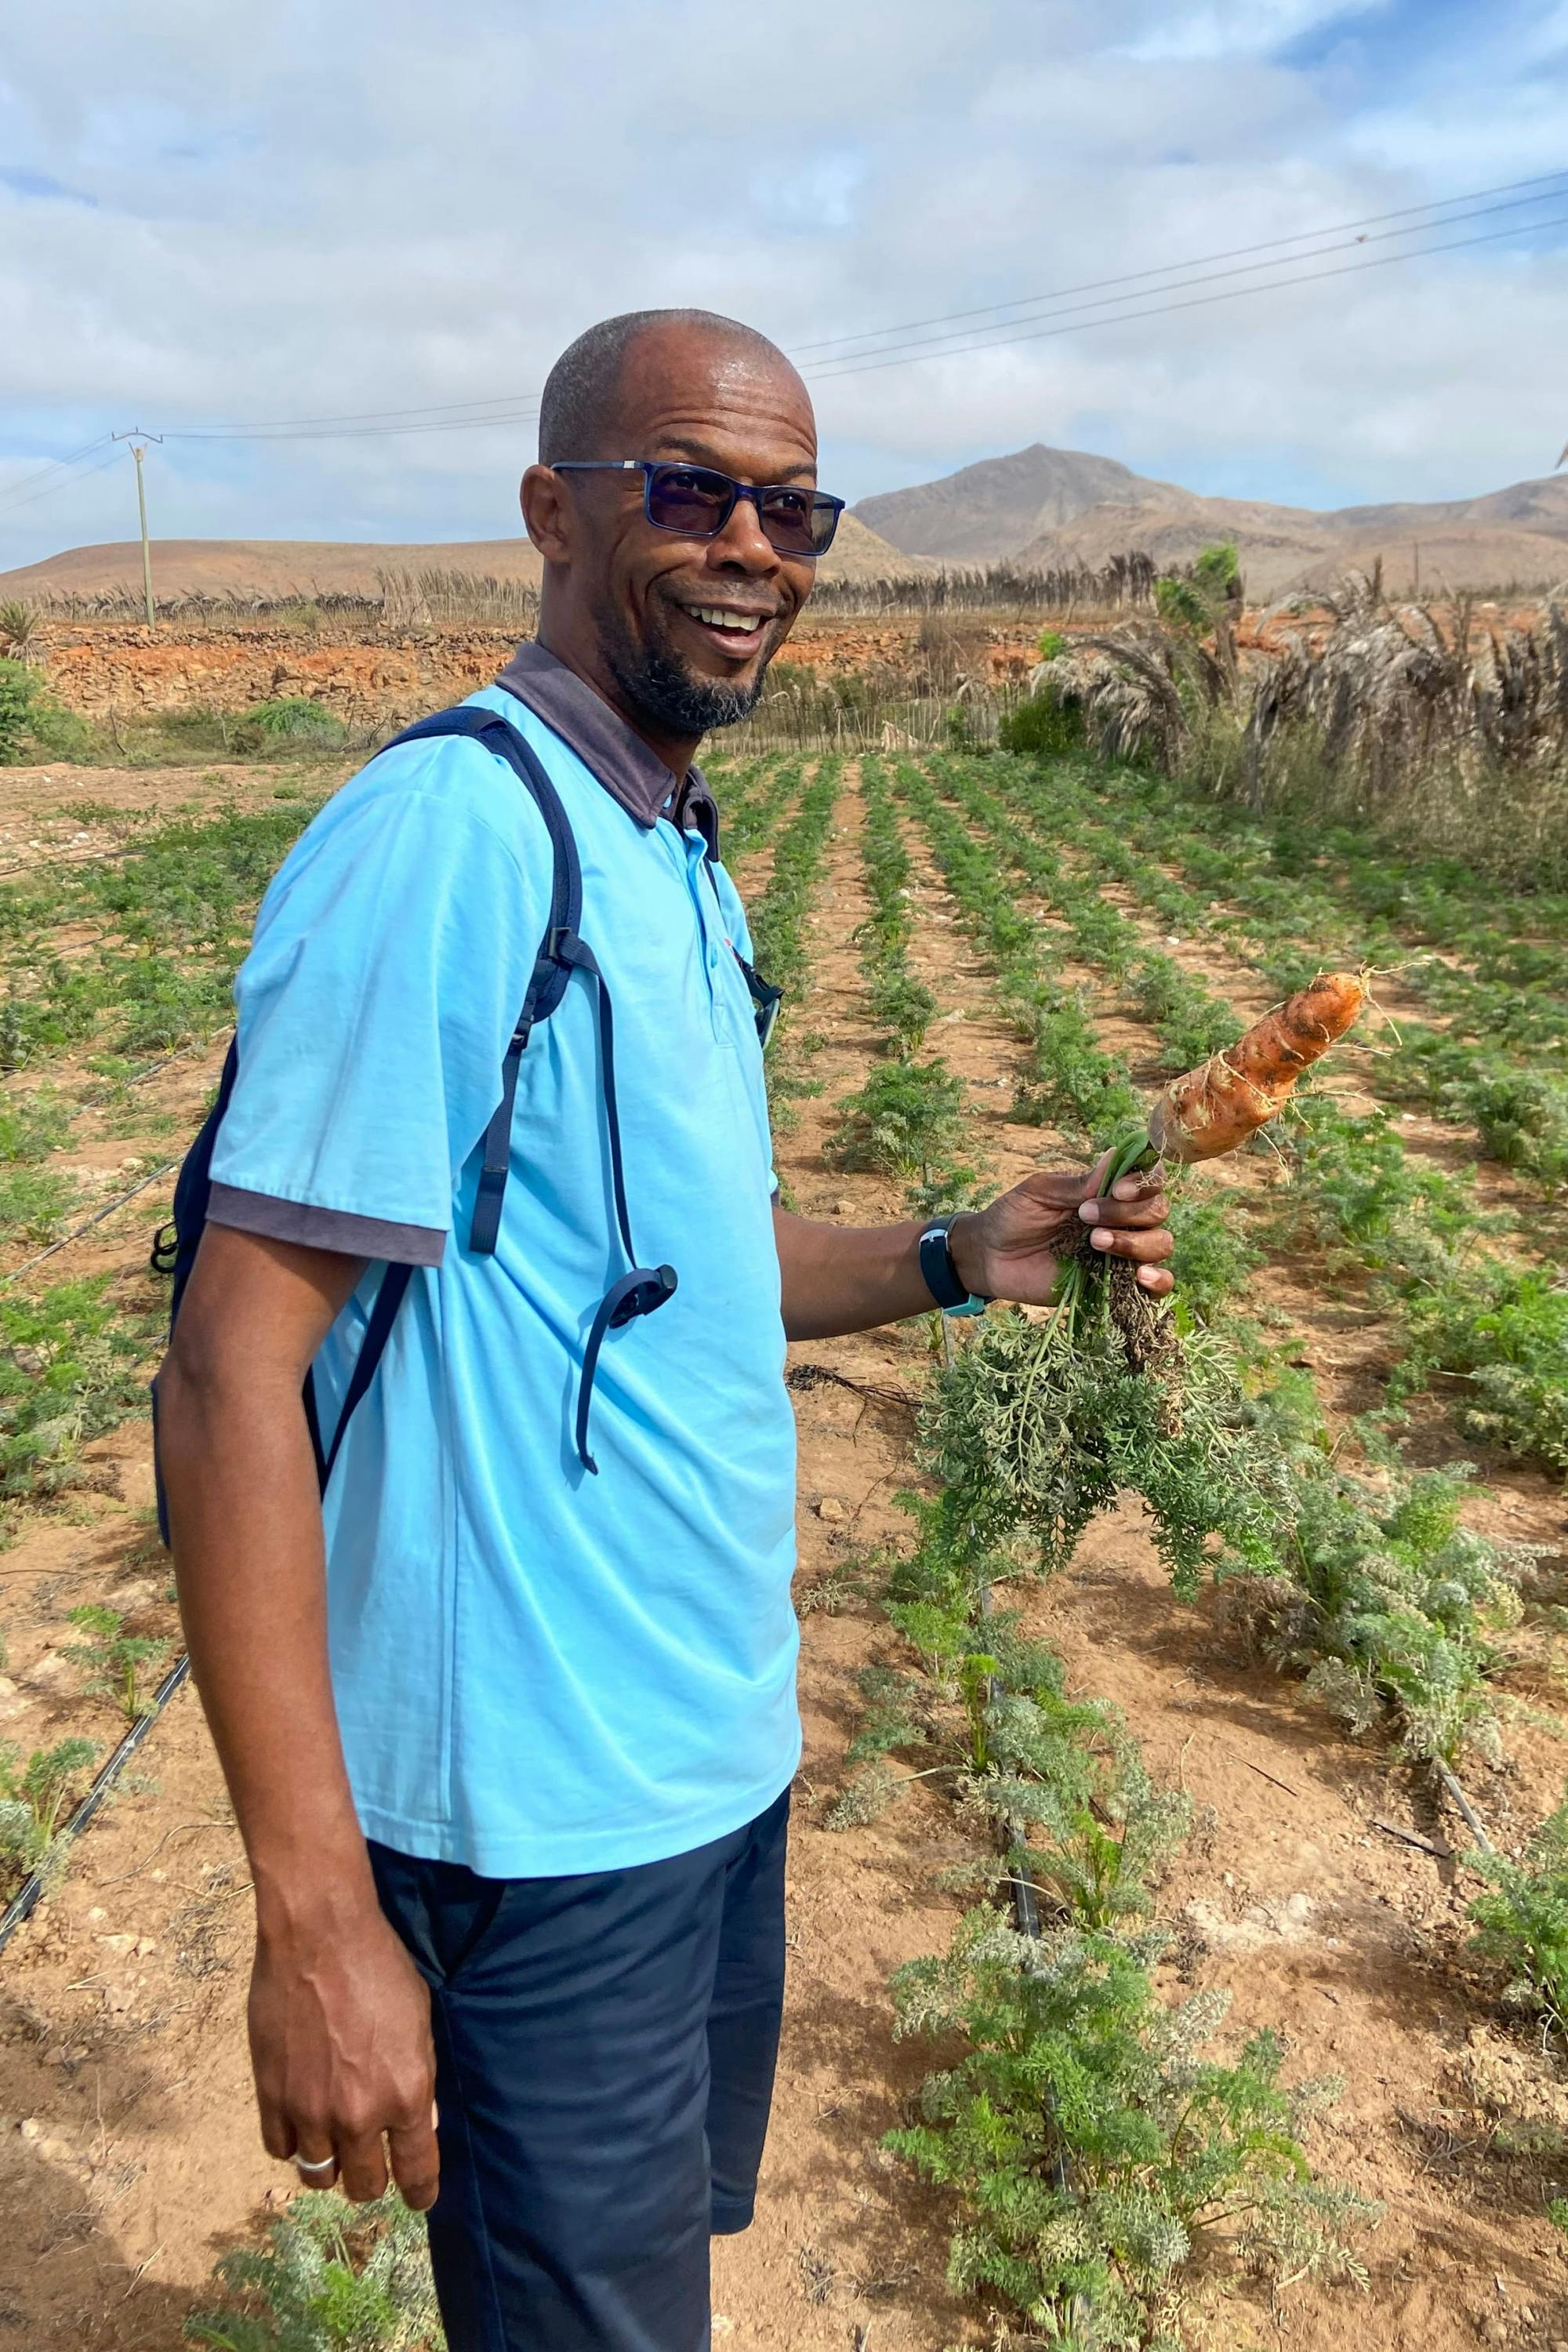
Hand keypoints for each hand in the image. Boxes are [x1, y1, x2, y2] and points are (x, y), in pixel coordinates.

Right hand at [249, 1896, 438, 2208]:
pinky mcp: (270, 2097)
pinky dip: (292, 2142)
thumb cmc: (379, 1967)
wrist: (319, 1935)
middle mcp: (359, 2114)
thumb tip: (421, 2122)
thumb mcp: (420, 2020)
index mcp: (406, 2094)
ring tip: (333, 2145)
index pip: (416, 2171)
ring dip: (329, 2166)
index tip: (418, 2200)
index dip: (419, 2194)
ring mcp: (310, 2110)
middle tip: (371, 2162)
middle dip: (372, 2181)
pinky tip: (300, 2121)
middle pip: (364, 2185)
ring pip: (318, 2176)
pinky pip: (280, 2148)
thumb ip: (421, 2076)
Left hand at [947, 1153, 1173, 1307]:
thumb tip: (1117, 1154)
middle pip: (1157, 1211)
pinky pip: (1157, 1287)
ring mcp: (1122, 1254)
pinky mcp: (1116, 1286)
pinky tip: (1140, 1277)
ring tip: (1096, 1244)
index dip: (1144, 1182)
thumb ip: (1078, 1183)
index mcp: (1108, 1191)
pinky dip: (1159, 1281)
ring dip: (1136, 1243)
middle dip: (1128, 1213)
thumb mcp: (1039, 1192)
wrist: (990, 1258)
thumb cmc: (1013, 1216)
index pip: (1149, 1179)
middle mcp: (1123, 1220)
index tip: (1117, 1190)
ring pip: (1160, 1244)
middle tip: (1086, 1218)